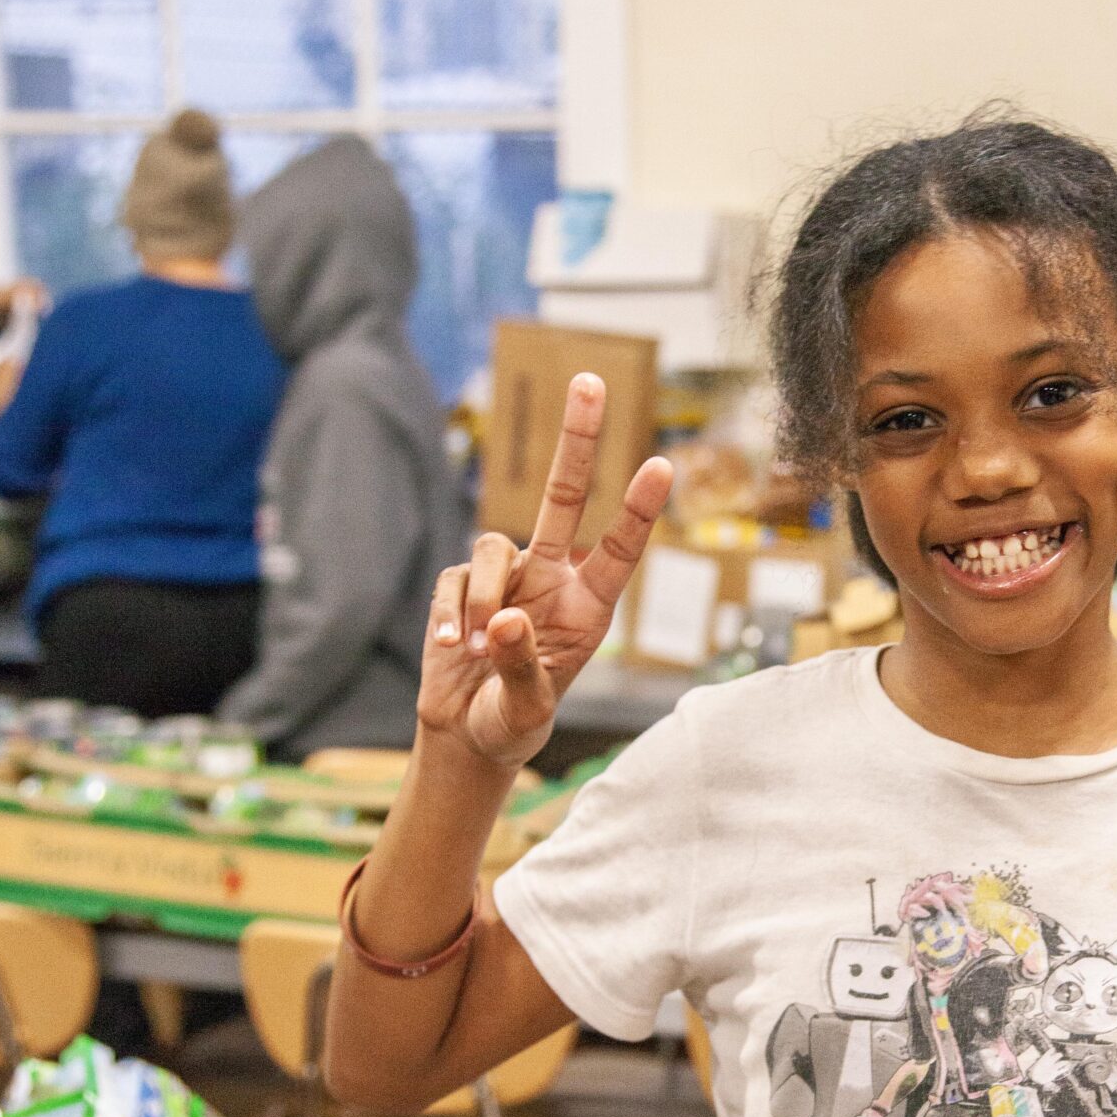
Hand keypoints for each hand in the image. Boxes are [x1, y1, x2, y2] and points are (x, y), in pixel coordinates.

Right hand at [419, 372, 671, 767]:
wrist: (468, 734)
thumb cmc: (513, 720)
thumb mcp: (527, 707)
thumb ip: (521, 665)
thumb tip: (506, 617)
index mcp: (587, 607)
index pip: (617, 550)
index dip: (639, 510)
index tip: (663, 466)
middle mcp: (551, 579)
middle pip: (564, 495)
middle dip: (577, 438)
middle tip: (591, 381)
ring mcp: (505, 578)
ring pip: (492, 548)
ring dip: (483, 597)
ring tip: (475, 648)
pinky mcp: (460, 585)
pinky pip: (454, 581)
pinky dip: (452, 614)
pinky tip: (452, 649)